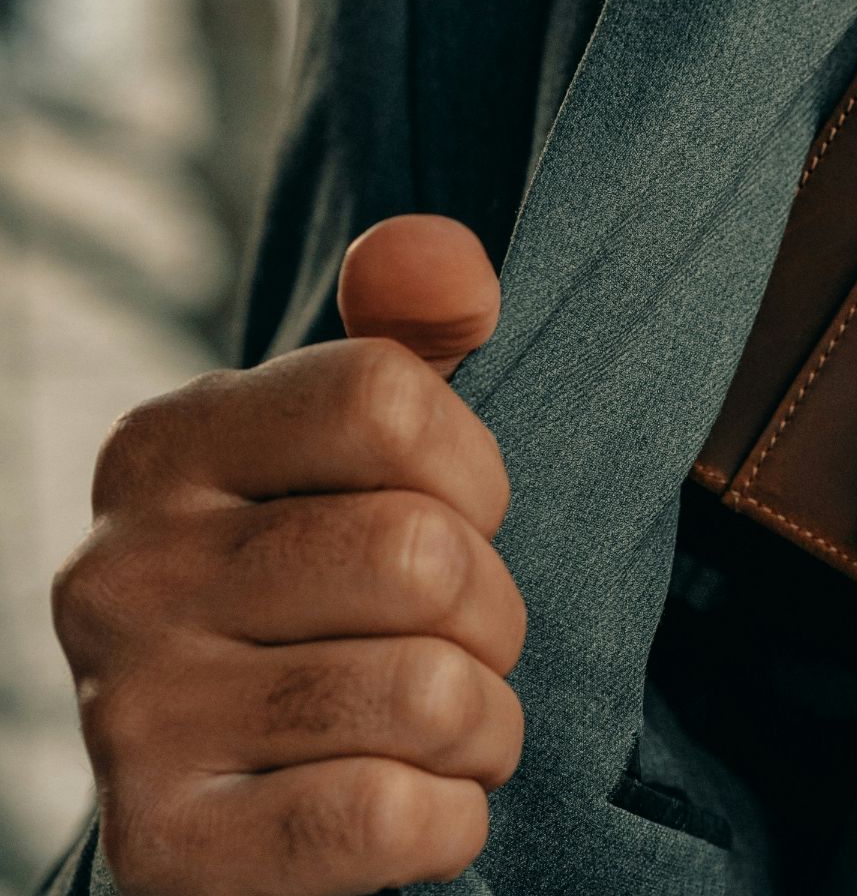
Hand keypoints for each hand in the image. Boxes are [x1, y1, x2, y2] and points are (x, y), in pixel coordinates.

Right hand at [53, 216, 522, 895]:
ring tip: (436, 724)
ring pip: (431, 693)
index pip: (387, 401)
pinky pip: (394, 820)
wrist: (235, 784)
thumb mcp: (354, 450)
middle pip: (423, 556)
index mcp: (165, 447)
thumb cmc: (324, 591)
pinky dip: (450, 817)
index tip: (455, 517)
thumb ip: (408, 335)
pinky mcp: (166, 845)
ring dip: (484, 723)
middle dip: (493, 613)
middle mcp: (118, 572)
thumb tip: (447, 264)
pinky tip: (412, 800)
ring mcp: (129, 715)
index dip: (474, 474)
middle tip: (456, 641)